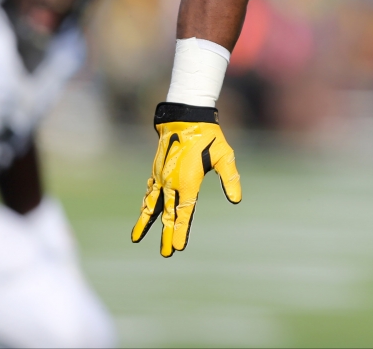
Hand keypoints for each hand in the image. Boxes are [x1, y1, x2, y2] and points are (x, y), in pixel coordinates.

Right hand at [132, 103, 240, 256]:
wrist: (185, 118)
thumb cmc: (209, 137)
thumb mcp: (225, 156)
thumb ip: (230, 178)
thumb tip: (236, 200)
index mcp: (187, 182)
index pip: (183, 212)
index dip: (180, 231)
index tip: (177, 248)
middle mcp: (171, 182)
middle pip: (167, 214)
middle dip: (166, 234)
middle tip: (165, 253)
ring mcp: (161, 176)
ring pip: (152, 204)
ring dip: (146, 222)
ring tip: (136, 238)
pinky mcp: (157, 170)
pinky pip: (150, 191)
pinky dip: (146, 203)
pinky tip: (144, 211)